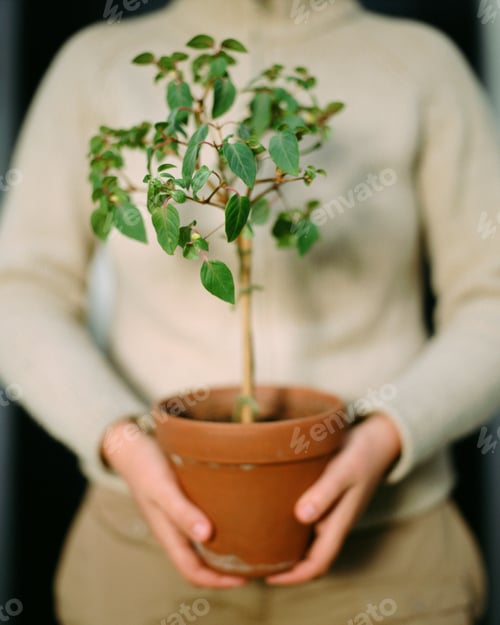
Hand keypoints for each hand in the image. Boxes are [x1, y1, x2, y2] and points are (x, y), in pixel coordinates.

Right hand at [101, 419, 247, 588]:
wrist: (132, 446)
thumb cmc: (147, 466)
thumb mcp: (163, 489)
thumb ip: (182, 512)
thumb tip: (207, 536)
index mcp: (168, 535)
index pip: (193, 572)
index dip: (219, 582)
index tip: (247, 578)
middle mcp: (174, 531)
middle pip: (200, 563)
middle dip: (226, 571)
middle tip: (257, 564)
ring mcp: (178, 518)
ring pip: (203, 544)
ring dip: (224, 550)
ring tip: (252, 544)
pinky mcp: (182, 502)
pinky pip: (203, 523)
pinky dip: (221, 527)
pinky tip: (237, 515)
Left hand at [266, 412, 401, 584]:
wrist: (377, 438)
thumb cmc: (361, 454)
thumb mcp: (343, 471)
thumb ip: (324, 492)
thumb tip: (301, 517)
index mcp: (339, 523)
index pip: (317, 564)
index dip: (293, 576)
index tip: (267, 576)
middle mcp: (332, 523)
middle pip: (307, 557)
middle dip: (283, 565)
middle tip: (252, 561)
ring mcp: (328, 512)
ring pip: (304, 539)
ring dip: (284, 545)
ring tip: (254, 540)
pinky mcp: (323, 498)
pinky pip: (303, 518)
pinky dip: (286, 523)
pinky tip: (267, 512)